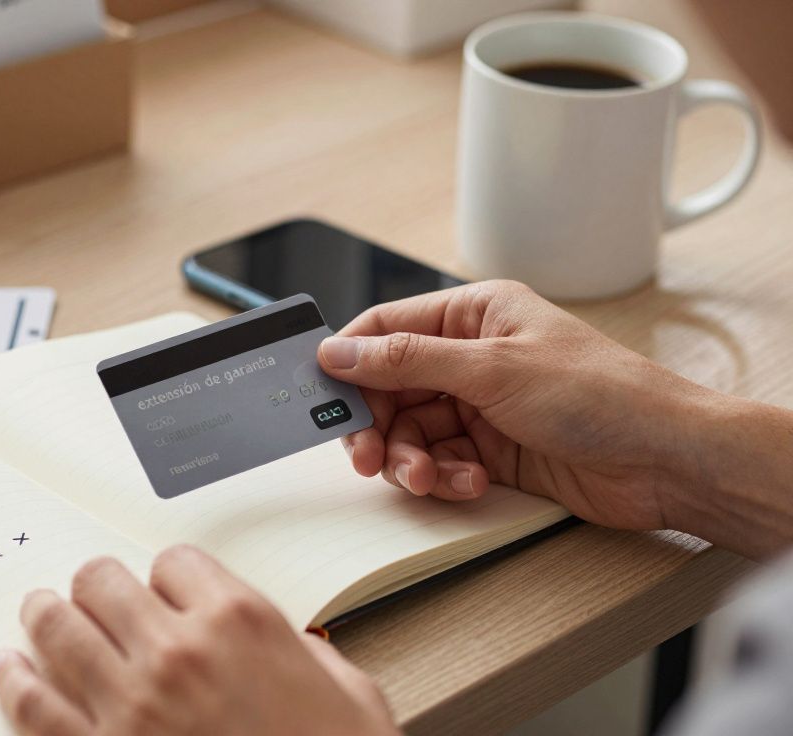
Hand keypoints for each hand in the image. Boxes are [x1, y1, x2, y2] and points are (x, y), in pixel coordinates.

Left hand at [0, 546, 399, 735]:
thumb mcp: (350, 692)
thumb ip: (304, 651)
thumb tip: (288, 642)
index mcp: (240, 622)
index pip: (173, 562)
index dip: (167, 577)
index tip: (165, 591)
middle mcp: (178, 652)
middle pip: (103, 581)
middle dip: (99, 586)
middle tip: (95, 596)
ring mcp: (132, 705)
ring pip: (58, 627)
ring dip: (47, 615)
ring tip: (40, 613)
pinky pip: (34, 705)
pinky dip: (14, 680)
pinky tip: (9, 667)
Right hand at [316, 280, 721, 534]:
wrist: (665, 461)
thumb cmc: (601, 395)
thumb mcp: (492, 369)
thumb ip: (407, 360)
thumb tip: (340, 352)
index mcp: (474, 314)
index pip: (387, 327)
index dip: (350, 359)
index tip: (322, 395)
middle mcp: (473, 356)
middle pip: (390, 388)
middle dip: (379, 426)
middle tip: (369, 457)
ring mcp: (482, 405)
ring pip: (412, 432)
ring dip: (412, 459)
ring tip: (427, 479)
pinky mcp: (492, 450)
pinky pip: (440, 461)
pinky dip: (443, 477)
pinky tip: (468, 482)